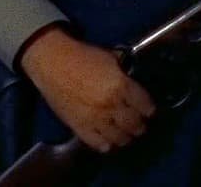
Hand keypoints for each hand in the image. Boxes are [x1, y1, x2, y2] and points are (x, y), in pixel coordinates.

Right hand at [19, 25, 154, 152]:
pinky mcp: (80, 128)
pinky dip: (106, 144)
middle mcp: (111, 106)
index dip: (148, 108)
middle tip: (138, 123)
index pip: (145, 106)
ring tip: (123, 132)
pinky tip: (107, 139)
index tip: (147, 109)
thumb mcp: (109, 59)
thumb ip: (123, 74)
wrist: (51, 61)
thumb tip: (133, 84)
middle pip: (135, 125)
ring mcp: (95, 119)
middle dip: (139, 125)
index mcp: (120, 86)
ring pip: (119, 138)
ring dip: (125, 136)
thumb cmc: (81, 55)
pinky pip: (98, 144)